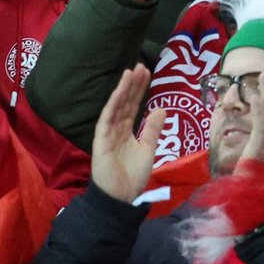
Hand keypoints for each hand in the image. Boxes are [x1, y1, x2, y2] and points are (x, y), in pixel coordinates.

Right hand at [92, 64, 165, 202]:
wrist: (121, 198)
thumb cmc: (132, 177)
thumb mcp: (148, 150)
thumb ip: (153, 130)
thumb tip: (162, 108)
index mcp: (127, 131)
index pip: (133, 105)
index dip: (139, 90)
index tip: (146, 72)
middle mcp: (116, 128)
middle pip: (125, 102)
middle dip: (133, 84)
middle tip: (140, 65)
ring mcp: (107, 133)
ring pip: (116, 106)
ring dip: (123, 89)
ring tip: (130, 72)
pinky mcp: (100, 140)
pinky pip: (106, 118)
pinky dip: (112, 104)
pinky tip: (118, 91)